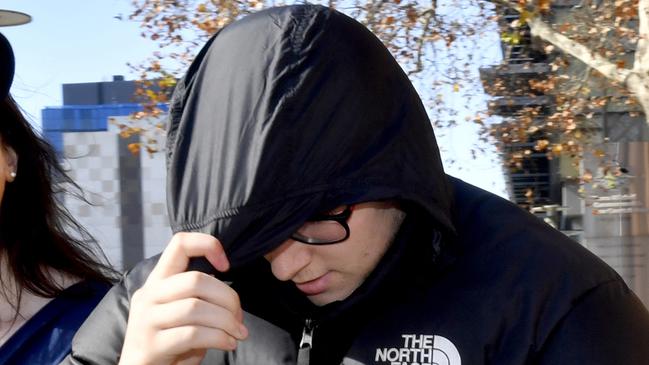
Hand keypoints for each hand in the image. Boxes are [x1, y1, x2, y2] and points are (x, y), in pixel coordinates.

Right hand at [119, 232, 248, 364]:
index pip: (179, 244)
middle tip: (239, 318)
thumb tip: (232, 298)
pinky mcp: (151, 345)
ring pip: (196, 307)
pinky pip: (193, 334)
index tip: (227, 266)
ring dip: (226, 321)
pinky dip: (219, 338)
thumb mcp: (182, 313)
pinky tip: (228, 344)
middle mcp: (148, 296)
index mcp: (157, 281)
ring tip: (238, 334)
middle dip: (228, 298)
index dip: (207, 245)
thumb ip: (199, 297)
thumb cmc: (170, 343)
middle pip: (196, 280)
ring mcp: (146, 320)